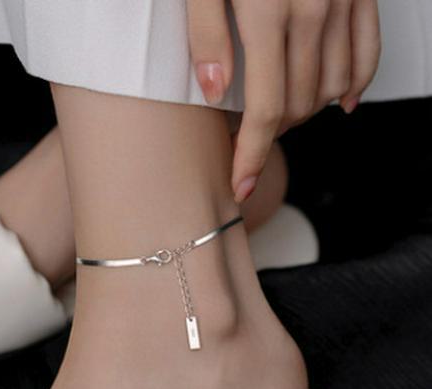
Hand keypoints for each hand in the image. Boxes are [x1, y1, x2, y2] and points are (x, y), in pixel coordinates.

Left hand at [187, 0, 380, 202]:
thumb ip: (206, 33)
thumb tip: (215, 91)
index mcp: (268, 13)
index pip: (264, 108)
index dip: (252, 155)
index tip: (241, 185)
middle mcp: (313, 10)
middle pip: (298, 104)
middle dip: (269, 134)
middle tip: (243, 137)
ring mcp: (342, 1)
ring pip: (333, 87)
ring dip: (305, 113)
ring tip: (277, 118)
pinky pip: (368, 53)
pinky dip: (356, 85)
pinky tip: (341, 102)